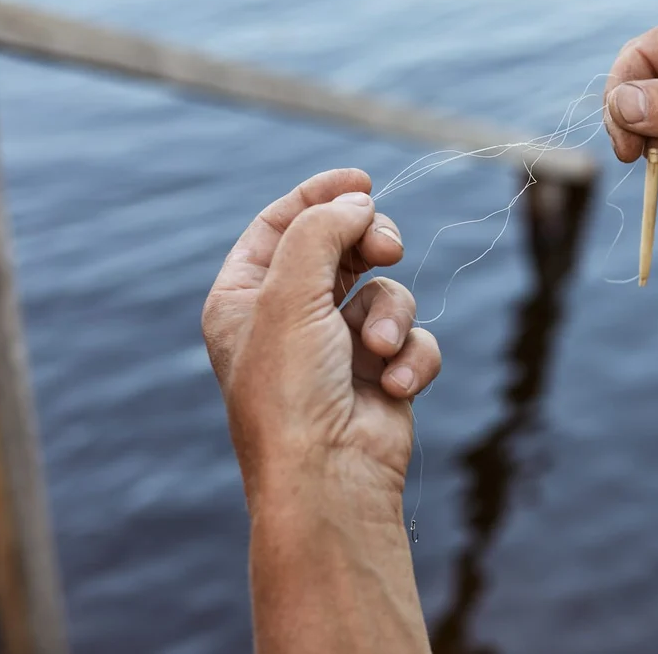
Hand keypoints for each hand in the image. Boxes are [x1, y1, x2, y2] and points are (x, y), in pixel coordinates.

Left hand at [202, 169, 441, 511]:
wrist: (329, 478)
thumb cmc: (291, 391)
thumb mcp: (290, 294)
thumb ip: (321, 232)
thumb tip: (359, 202)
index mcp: (245, 298)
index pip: (282, 225)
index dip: (321, 196)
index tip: (363, 180)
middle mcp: (289, 319)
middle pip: (342, 248)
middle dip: (371, 245)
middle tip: (387, 248)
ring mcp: (338, 347)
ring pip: (386, 292)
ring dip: (390, 316)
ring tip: (378, 350)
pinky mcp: (381, 373)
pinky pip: (412, 339)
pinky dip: (410, 357)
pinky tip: (394, 386)